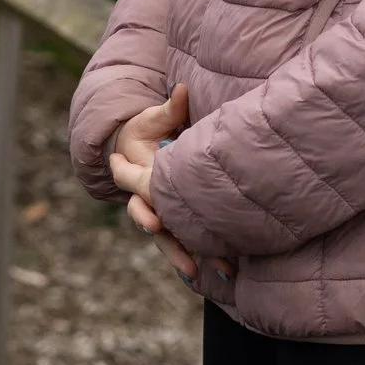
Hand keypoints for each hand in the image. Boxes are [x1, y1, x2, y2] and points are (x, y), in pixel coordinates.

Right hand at [107, 87, 233, 290]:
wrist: (139, 146)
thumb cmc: (147, 129)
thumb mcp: (154, 118)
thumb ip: (170, 109)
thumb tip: (182, 90)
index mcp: (141, 178)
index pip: (139, 197)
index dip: (145, 211)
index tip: (155, 222)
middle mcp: (150, 201)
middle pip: (157, 228)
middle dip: (170, 245)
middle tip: (187, 263)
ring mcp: (164, 212)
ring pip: (173, 241)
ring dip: (186, 257)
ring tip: (201, 274)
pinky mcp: (181, 218)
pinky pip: (190, 241)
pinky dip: (204, 256)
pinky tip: (225, 273)